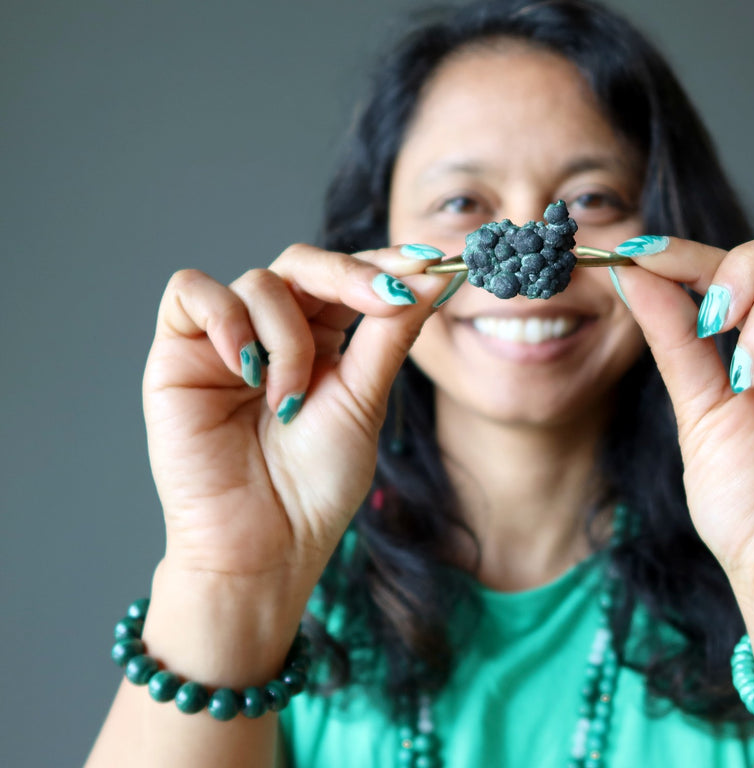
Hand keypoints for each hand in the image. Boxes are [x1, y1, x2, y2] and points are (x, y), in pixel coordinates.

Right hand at [143, 243, 454, 593]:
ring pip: (259, 282)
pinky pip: (191, 293)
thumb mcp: (364, 399)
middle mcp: (272, 333)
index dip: (386, 263)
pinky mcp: (177, 354)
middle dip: (350, 274)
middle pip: (304, 263)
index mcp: (322, 341)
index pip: (349, 278)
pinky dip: (226, 320)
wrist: (263, 547)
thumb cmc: (315, 487)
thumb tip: (436, 274)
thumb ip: (391, 333)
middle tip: (386, 298)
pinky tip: (244, 369)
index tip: (433, 260)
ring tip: (287, 401)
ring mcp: (225, 341)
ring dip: (287, 339)